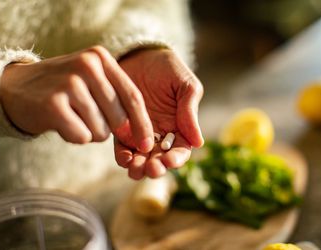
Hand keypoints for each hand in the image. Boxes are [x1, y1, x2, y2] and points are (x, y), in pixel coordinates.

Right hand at [0, 46, 153, 151]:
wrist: (14, 88)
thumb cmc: (62, 90)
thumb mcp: (90, 81)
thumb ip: (117, 99)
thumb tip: (141, 136)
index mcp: (100, 58)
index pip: (133, 96)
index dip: (143, 124)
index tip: (148, 144)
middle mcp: (87, 66)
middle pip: (119, 118)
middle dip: (108, 128)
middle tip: (85, 117)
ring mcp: (70, 83)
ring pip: (100, 131)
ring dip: (89, 132)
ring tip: (71, 115)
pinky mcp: (54, 104)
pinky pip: (81, 137)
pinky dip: (73, 136)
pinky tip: (60, 122)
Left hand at [115, 49, 203, 178]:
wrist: (139, 55)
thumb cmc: (167, 68)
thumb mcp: (185, 85)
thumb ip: (190, 111)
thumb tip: (198, 143)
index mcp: (180, 127)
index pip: (180, 150)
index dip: (176, 159)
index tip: (170, 160)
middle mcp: (160, 135)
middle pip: (160, 160)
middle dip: (156, 168)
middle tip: (151, 168)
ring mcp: (140, 133)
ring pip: (141, 158)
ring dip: (139, 168)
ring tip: (135, 169)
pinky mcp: (121, 128)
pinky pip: (122, 147)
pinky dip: (123, 156)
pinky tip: (124, 158)